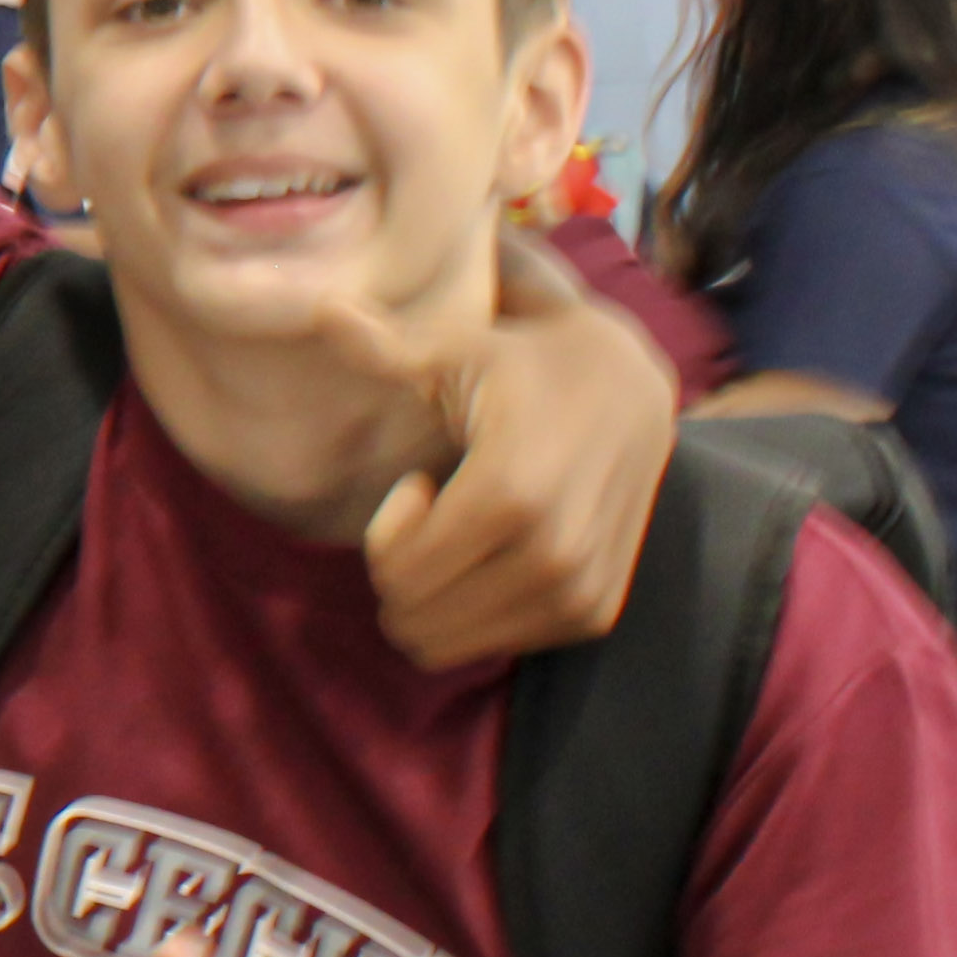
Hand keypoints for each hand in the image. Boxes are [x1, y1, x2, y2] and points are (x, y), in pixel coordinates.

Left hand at [345, 242, 674, 668]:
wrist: (633, 393)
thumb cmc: (526, 365)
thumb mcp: (457, 348)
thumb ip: (386, 344)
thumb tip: (323, 308)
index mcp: (510, 493)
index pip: (402, 573)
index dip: (387, 537)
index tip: (418, 483)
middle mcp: (554, 553)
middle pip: (417, 618)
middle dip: (402, 571)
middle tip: (438, 513)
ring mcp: (581, 591)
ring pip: (453, 645)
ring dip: (439, 595)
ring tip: (471, 531)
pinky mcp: (597, 615)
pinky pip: (500, 647)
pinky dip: (478, 614)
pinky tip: (503, 552)